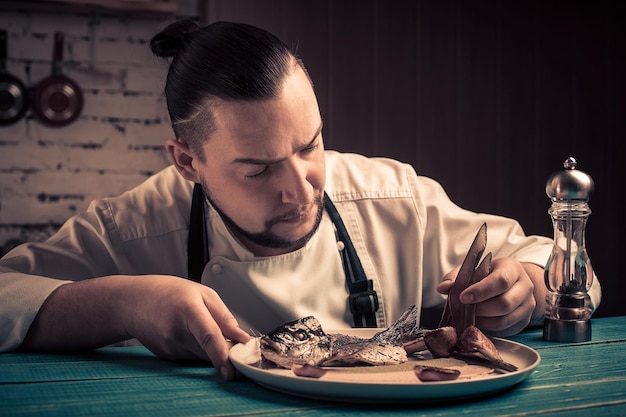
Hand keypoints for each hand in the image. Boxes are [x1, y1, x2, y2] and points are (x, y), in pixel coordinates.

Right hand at [122, 275, 251, 378]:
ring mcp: (170, 348)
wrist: (132, 303)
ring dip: (211, 349)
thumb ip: (224, 316)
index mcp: (188, 310)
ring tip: (200, 326)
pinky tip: (188, 333)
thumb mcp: (202, 293)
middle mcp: (176, 333)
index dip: (222, 355)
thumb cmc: (167, 293)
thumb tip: (242, 338)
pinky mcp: (168, 358)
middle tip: (231, 338)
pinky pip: (193, 358)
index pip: (208, 337)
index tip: (232, 369)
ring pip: (203, 357)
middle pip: (210, 351)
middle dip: (226, 350)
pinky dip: (199, 349)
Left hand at [436, 258, 544, 335]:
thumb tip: (442, 288)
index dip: (481, 291)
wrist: (513, 283)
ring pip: (505, 319)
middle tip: (464, 309)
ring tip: (469, 316)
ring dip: (483, 321)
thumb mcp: (474, 269)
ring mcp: (527, 305)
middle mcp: (525, 286)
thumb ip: (457, 276)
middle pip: (504, 303)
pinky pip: (506, 329)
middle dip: (480, 309)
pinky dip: (489, 329)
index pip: (500, 281)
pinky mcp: (524, 321)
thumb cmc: (490, 275)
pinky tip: (478, 323)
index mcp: (512, 268)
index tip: (464, 297)